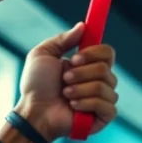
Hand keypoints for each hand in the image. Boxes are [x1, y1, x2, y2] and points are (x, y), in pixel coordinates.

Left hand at [14, 23, 119, 141]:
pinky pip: (107, 106)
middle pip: (106, 69)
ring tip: (65, 95)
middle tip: (64, 79)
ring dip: (80, 89)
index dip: (94, 53)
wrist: (34, 110)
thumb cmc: (36, 85)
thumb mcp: (43, 54)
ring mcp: (103, 99)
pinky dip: (87, 104)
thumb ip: (63, 39)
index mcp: (88, 65)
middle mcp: (99, 80)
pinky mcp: (104, 116)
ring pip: (105, 87)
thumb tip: (83, 26)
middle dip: (82, 73)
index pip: (107, 53)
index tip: (75, 58)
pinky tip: (74, 107)